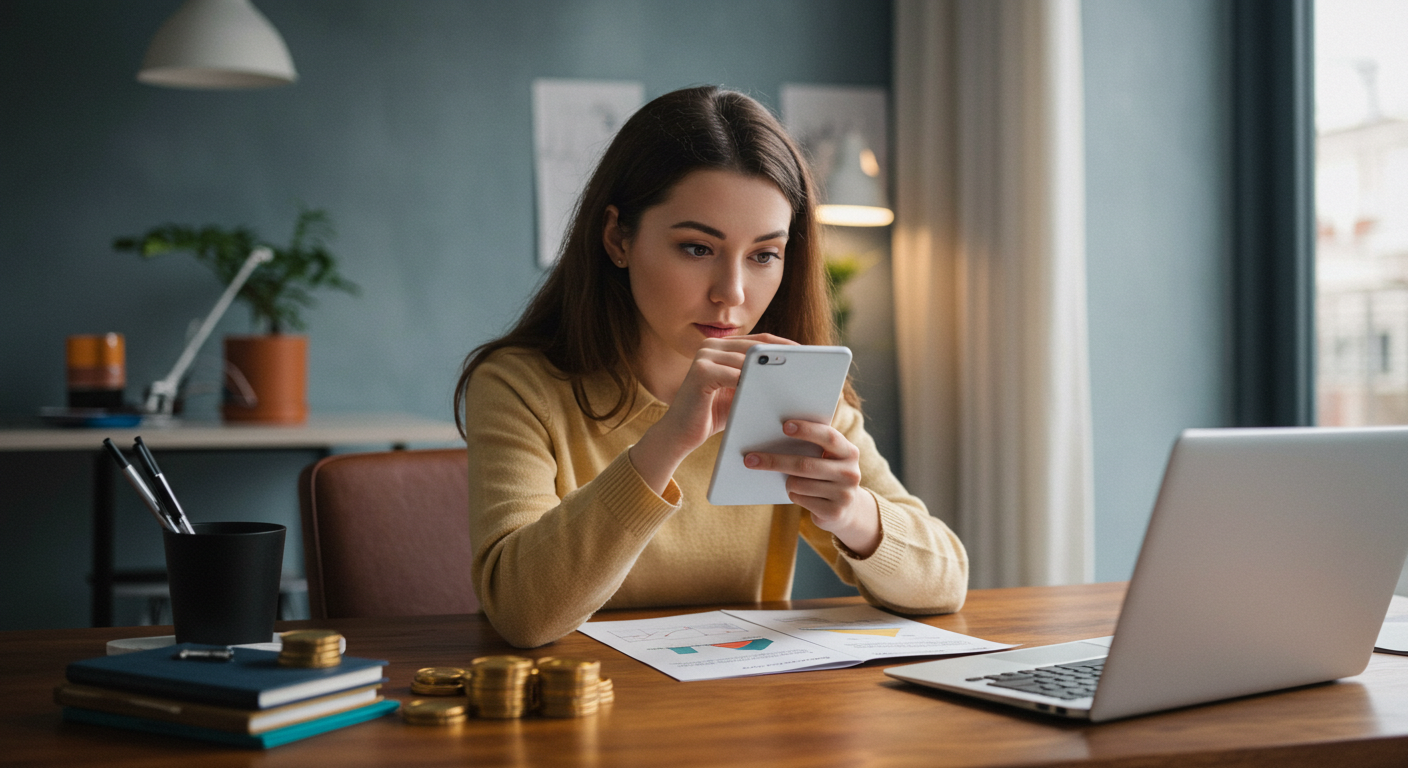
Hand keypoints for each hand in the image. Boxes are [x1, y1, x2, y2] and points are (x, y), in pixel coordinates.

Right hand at [629, 334, 795, 494]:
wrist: (679, 435)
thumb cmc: (711, 416)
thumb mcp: (739, 394)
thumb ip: (756, 380)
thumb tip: (793, 375)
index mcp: (721, 347)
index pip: (760, 342)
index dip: (785, 347)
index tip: (809, 356)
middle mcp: (711, 346)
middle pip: (756, 348)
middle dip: (783, 358)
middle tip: (807, 367)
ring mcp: (704, 356)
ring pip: (747, 361)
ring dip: (772, 372)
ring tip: (795, 381)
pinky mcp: (700, 371)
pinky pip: (735, 376)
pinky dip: (753, 384)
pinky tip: (772, 394)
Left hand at [744, 420, 881, 556]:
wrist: (847, 509)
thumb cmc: (827, 475)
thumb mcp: (828, 459)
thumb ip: (814, 447)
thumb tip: (774, 436)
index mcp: (849, 452)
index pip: (828, 436)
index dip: (807, 430)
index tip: (784, 426)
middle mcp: (850, 472)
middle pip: (804, 464)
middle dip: (774, 461)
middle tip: (749, 459)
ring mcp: (844, 494)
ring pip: (798, 484)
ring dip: (787, 482)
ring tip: (791, 481)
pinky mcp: (834, 512)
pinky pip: (799, 499)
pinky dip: (793, 495)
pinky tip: (801, 495)